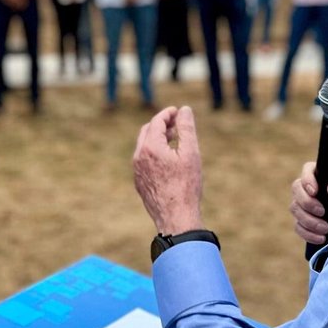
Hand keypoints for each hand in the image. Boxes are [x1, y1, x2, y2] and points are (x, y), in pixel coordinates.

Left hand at [132, 107, 203, 235]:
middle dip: (161, 124)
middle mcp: (138, 157)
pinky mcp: (139, 182)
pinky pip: (143, 160)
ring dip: (157, 138)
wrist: (175, 218)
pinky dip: (154, 152)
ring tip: (174, 139)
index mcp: (150, 147)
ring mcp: (137, 171)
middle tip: (177, 123)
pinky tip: (168, 159)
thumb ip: (187, 128)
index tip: (178, 111)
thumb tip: (184, 109)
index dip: (168, 114)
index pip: (156, 122)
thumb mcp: (191, 153)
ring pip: (144, 146)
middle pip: (147, 131)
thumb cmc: (186, 186)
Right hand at [291, 160, 327, 245]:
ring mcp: (307, 208)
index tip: (314, 191)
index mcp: (326, 179)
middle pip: (296, 189)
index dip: (307, 178)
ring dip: (308, 220)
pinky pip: (298, 227)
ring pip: (295, 208)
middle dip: (306, 202)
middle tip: (322, 212)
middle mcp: (314, 192)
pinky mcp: (305, 224)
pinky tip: (321, 238)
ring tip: (326, 229)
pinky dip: (308, 233)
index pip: (309, 170)